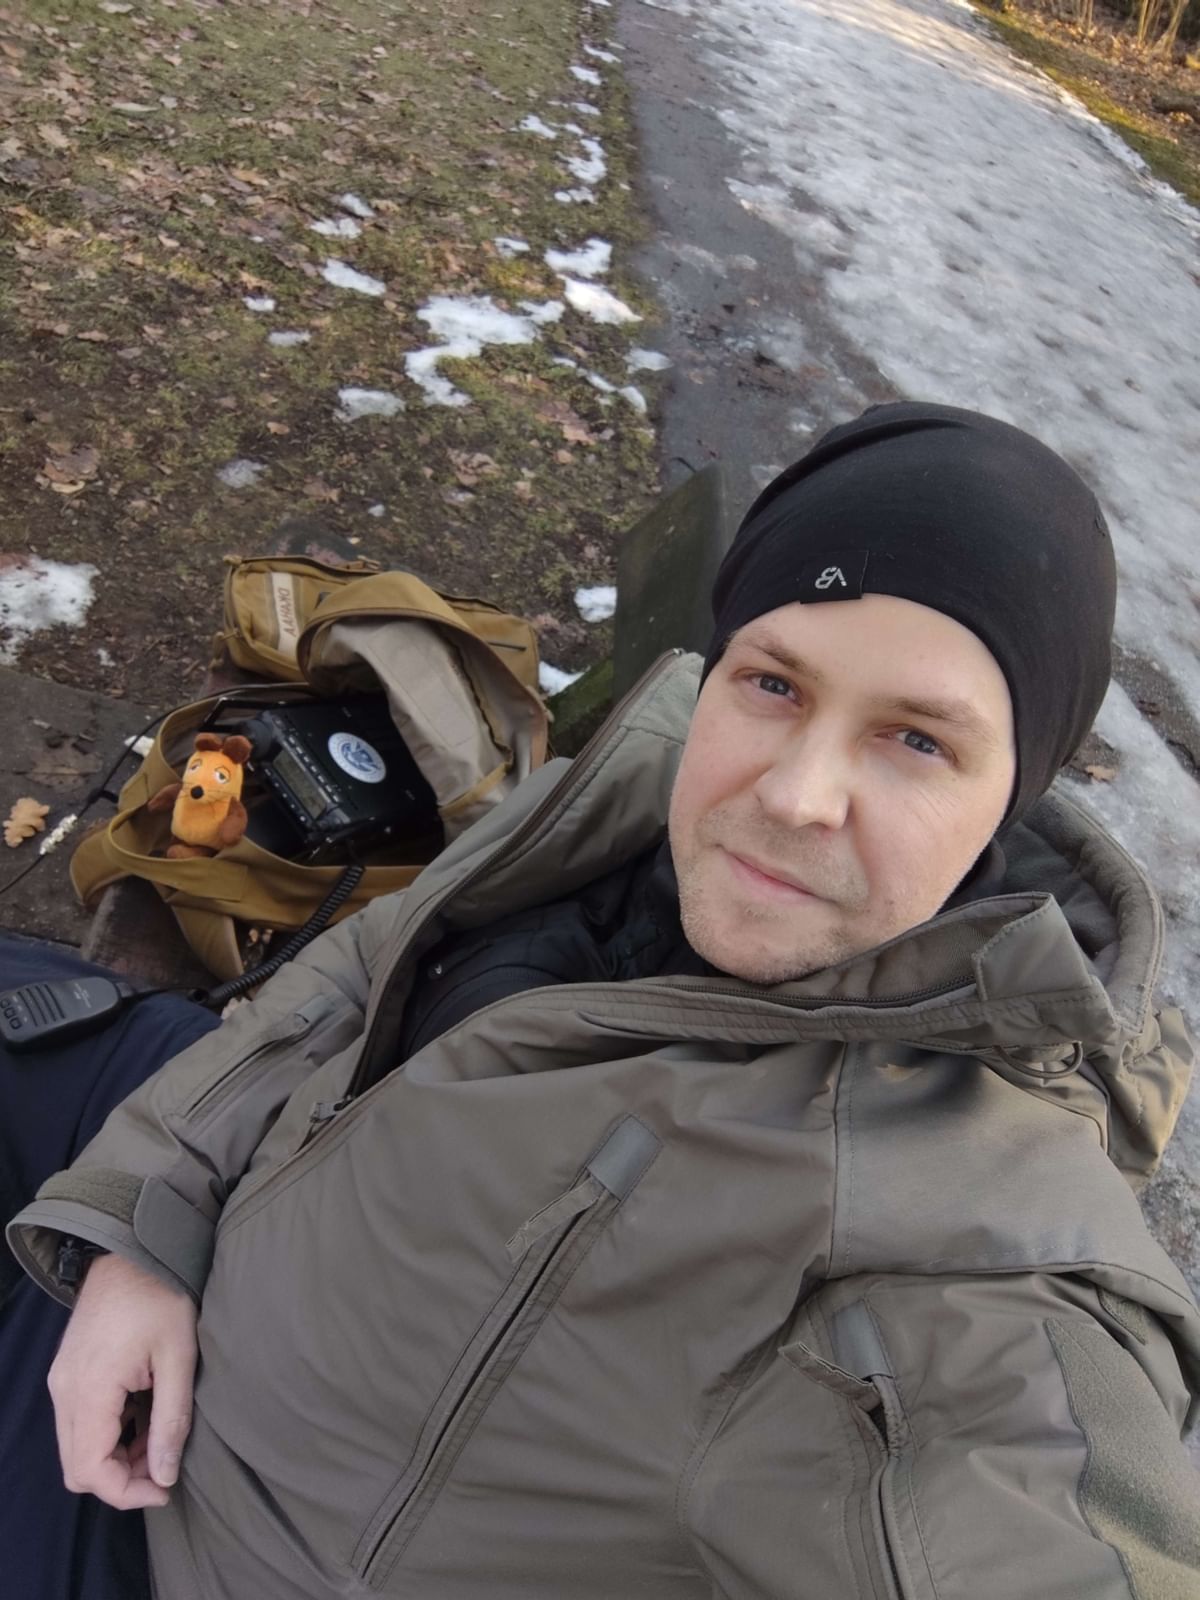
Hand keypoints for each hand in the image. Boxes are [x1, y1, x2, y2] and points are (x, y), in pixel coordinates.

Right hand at [47, 1252, 197, 1509]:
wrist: (132, 1248)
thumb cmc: (160, 1295)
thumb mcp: (179, 1356)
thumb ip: (171, 1420)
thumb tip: (163, 1476)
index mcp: (88, 1389)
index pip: (90, 1469)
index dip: (126, 1492)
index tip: (165, 1487)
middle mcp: (64, 1391)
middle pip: (77, 1466)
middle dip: (121, 1478)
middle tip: (164, 1465)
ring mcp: (61, 1381)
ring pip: (76, 1447)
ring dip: (116, 1456)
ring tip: (160, 1437)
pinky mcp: (68, 1372)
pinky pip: (79, 1423)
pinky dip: (108, 1434)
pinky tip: (145, 1415)